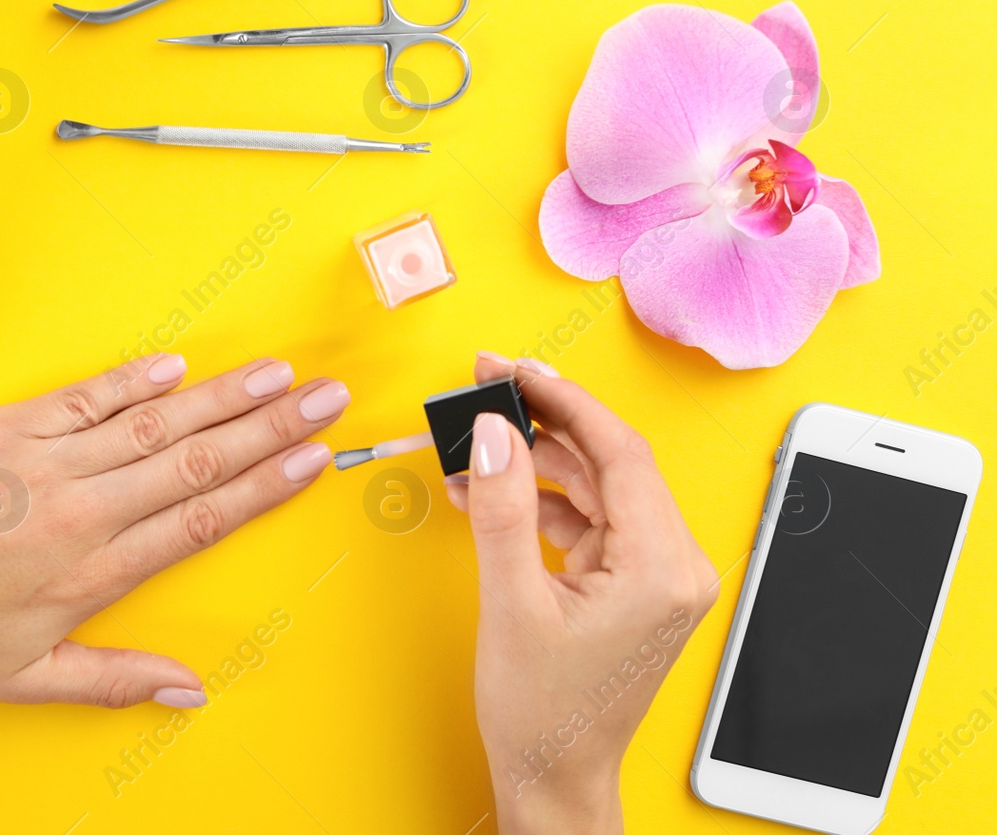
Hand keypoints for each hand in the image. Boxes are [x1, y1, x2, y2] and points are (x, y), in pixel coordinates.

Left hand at [0, 353, 347, 707]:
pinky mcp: (0, 429)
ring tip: (274, 373)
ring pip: (152, 421)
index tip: (312, 458)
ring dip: (221, 394)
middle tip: (323, 398)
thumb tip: (188, 690)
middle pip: (198, 458)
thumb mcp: (26, 678)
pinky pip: (82, 397)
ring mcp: (39, 462)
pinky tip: (176, 367)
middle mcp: (76, 509)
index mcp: (91, 571)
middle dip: (271, 425)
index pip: (204, 516)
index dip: (268, 484)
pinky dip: (132, 380)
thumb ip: (115, 679)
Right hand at [448, 353, 718, 833]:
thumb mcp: (511, 604)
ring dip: (536, 464)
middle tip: (486, 390)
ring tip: (473, 448)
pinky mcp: (634, 585)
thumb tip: (492, 432)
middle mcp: (674, 566)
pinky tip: (488, 496)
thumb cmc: (544, 714)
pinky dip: (540, 504)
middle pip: (610, 462)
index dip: (563, 400)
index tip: (514, 369)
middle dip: (544, 424)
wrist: (555, 779)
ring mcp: (657, 575)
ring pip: (597, 487)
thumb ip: (503, 508)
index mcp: (662, 568)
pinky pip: (589, 521)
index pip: (619, 452)